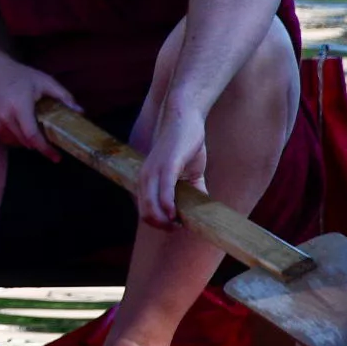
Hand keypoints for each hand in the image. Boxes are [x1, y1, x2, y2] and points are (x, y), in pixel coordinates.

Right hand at [0, 53, 77, 154]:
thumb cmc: (18, 75)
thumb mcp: (43, 81)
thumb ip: (63, 95)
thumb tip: (80, 111)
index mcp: (19, 107)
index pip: (32, 136)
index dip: (45, 149)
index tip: (56, 157)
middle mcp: (5, 118)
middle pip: (26, 142)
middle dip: (40, 144)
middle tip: (50, 139)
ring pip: (17, 143)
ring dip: (28, 141)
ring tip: (34, 126)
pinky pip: (8, 140)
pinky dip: (17, 138)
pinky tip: (21, 125)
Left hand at [134, 99, 207, 228]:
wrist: (185, 118)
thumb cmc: (186, 145)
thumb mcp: (189, 174)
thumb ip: (193, 192)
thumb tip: (201, 211)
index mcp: (147, 181)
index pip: (145, 211)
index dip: (159, 224)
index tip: (176, 226)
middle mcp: (145, 178)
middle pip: (145, 214)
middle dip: (162, 226)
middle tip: (180, 227)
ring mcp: (154, 171)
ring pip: (151, 206)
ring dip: (165, 221)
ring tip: (181, 223)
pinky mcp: (167, 164)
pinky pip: (163, 190)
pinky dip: (168, 205)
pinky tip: (176, 214)